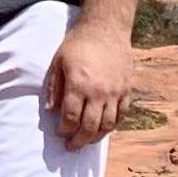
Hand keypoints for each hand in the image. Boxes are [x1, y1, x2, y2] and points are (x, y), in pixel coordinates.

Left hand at [44, 19, 133, 149]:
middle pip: (90, 126)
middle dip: (79, 140)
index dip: (64, 129)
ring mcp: (115, 93)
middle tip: (71, 147)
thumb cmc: (77, 44)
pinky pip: (121, 115)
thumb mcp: (58, 61)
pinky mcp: (127, 90)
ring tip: (87, 141)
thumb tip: (50, 111)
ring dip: (96, 137)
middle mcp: (99, 92)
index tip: (59, 133)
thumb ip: (54, 87)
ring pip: (108, 125)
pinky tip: (104, 129)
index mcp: (79, 84)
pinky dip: (113, 126)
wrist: (106, 29)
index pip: (70, 117)